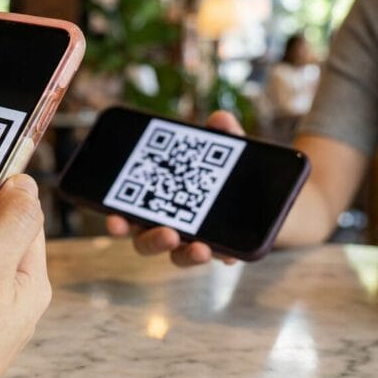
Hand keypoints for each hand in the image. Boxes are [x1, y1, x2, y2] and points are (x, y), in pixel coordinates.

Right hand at [106, 111, 243, 266]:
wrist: (262, 195)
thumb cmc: (226, 172)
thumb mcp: (225, 152)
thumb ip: (223, 137)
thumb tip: (220, 119)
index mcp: (155, 201)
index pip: (128, 215)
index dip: (117, 221)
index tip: (116, 219)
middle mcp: (166, 226)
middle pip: (148, 242)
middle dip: (154, 241)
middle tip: (168, 235)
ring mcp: (191, 242)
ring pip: (179, 257)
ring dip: (187, 255)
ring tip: (201, 249)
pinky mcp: (220, 251)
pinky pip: (217, 258)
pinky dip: (223, 255)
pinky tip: (230, 253)